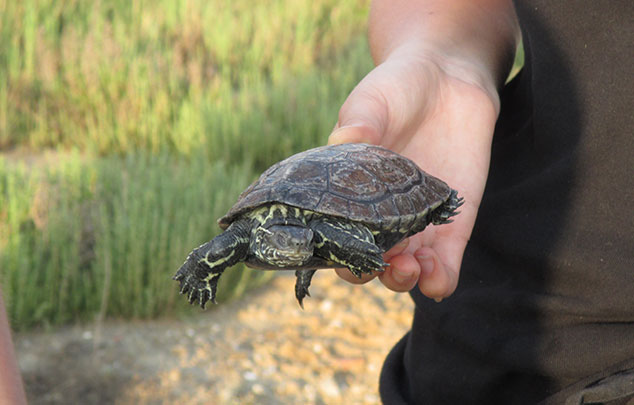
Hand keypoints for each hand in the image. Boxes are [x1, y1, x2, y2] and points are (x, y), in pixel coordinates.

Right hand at [329, 50, 498, 299]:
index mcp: (348, 194)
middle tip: (382, 264)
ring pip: (406, 269)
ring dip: (405, 280)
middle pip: (368, 260)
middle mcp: (379, 216)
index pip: (334, 233)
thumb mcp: (373, 100)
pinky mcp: (452, 222)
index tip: (340, 252)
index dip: (334, 250)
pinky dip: (442, 277)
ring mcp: (415, 222)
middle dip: (372, 272)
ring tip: (413, 269)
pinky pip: (446, 260)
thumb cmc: (397, 88)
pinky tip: (438, 281)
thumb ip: (360, 120)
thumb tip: (343, 137)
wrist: (448, 77)